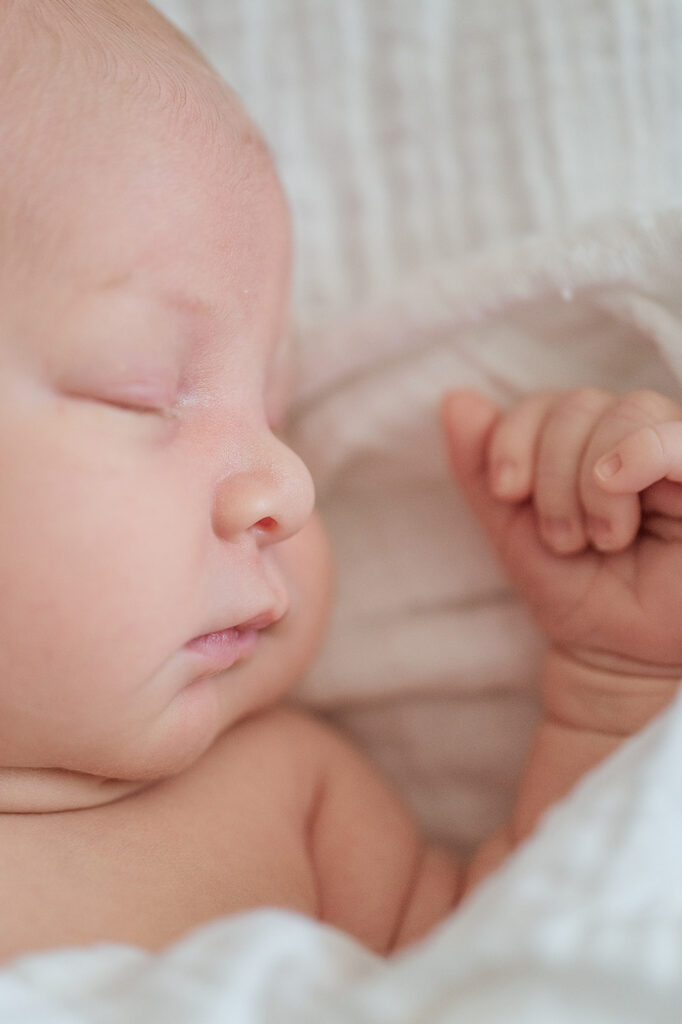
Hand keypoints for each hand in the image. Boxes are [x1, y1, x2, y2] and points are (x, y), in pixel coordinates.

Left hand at [442, 388, 681, 675]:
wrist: (619, 656)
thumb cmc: (576, 591)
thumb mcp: (512, 529)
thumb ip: (481, 467)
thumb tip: (455, 398)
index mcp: (587, 442)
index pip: (547, 402)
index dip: (514, 436)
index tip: (507, 492)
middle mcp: (635, 436)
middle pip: (580, 405)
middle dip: (553, 475)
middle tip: (563, 539)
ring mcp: (674, 454)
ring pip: (627, 412)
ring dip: (592, 479)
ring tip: (603, 539)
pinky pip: (679, 439)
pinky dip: (643, 450)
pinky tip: (615, 483)